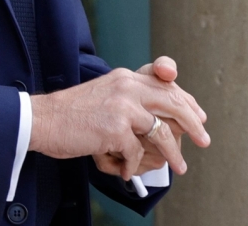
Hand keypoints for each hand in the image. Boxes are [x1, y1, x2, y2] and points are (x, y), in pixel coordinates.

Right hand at [29, 58, 208, 180]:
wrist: (42, 120)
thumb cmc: (71, 114)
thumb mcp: (104, 96)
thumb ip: (129, 100)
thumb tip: (158, 122)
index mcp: (126, 77)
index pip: (166, 83)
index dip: (186, 100)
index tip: (199, 115)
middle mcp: (127, 86)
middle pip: (173, 102)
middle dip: (193, 123)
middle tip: (204, 140)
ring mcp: (122, 106)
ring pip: (161, 131)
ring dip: (172, 153)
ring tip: (180, 167)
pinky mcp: (115, 128)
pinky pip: (135, 152)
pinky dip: (132, 166)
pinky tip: (124, 170)